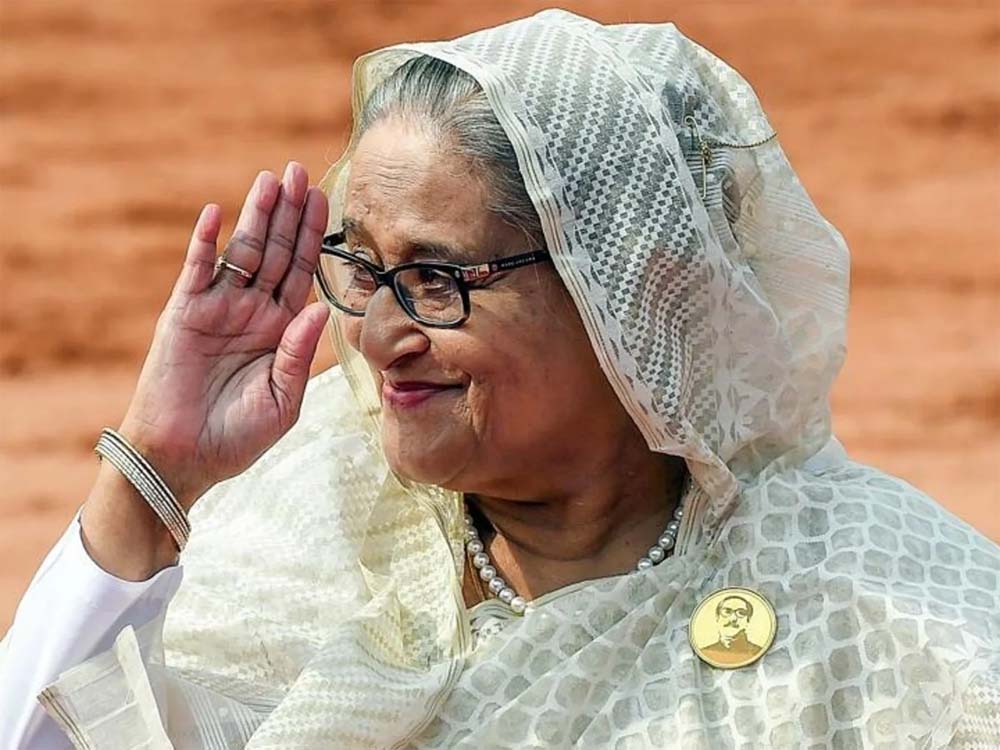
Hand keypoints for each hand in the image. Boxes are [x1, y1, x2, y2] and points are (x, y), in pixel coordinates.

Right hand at [118, 162, 329, 507]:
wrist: (184, 459)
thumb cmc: (237, 437)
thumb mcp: (282, 401)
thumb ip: (298, 355)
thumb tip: (320, 311)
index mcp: (280, 330)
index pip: (302, 273)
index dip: (313, 237)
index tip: (325, 200)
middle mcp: (252, 312)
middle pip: (275, 251)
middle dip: (288, 213)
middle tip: (300, 171)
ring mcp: (217, 310)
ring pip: (240, 253)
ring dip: (254, 216)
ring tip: (270, 179)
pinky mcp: (183, 315)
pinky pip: (196, 272)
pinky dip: (204, 244)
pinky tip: (216, 215)